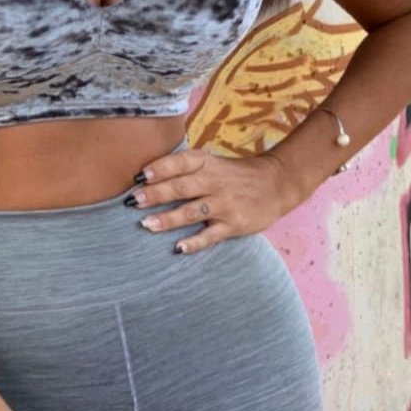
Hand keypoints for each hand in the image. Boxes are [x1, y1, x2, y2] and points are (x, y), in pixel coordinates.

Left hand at [128, 143, 294, 253]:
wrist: (276, 184)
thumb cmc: (235, 174)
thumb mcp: (213, 163)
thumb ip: (185, 169)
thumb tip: (145, 178)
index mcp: (207, 163)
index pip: (181, 162)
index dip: (160, 168)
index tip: (140, 176)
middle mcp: (215, 182)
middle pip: (182, 187)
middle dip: (156, 194)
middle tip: (134, 201)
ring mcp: (225, 204)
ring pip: (192, 212)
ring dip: (168, 219)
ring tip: (146, 224)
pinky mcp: (234, 224)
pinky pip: (211, 235)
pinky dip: (195, 242)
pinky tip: (179, 248)